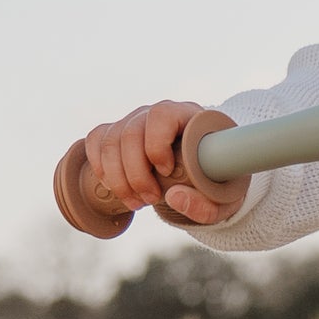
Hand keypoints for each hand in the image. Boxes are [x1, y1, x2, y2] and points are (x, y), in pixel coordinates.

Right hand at [58, 100, 244, 235]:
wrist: (205, 175)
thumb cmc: (215, 182)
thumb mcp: (221, 201)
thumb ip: (204, 205)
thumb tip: (173, 197)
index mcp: (189, 116)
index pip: (162, 115)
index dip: (157, 145)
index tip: (167, 172)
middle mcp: (158, 113)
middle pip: (131, 132)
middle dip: (135, 174)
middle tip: (151, 200)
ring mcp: (135, 121)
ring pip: (111, 141)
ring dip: (117, 178)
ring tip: (136, 202)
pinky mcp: (118, 132)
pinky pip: (97, 141)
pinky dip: (100, 167)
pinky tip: (115, 187)